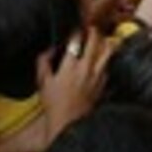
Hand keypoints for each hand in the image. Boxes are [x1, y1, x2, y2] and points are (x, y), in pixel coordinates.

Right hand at [36, 29, 110, 143]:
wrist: (69, 123)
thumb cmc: (54, 104)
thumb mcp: (42, 82)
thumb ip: (43, 62)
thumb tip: (49, 49)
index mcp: (70, 67)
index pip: (76, 41)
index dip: (76, 31)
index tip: (75, 28)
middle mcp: (87, 69)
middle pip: (96, 42)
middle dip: (93, 31)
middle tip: (91, 28)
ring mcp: (98, 76)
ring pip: (108, 52)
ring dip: (105, 43)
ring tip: (102, 39)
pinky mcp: (103, 84)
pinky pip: (108, 66)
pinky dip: (106, 60)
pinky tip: (103, 59)